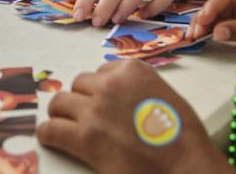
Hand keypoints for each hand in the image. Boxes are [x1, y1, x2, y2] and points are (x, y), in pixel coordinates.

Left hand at [37, 60, 230, 173]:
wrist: (186, 166)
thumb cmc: (182, 137)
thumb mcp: (164, 95)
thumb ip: (137, 88)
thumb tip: (119, 97)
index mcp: (132, 71)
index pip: (101, 72)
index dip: (100, 91)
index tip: (103, 104)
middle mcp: (111, 84)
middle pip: (78, 84)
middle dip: (81, 101)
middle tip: (88, 119)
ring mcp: (96, 109)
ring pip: (60, 102)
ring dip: (63, 115)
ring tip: (68, 128)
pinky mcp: (85, 137)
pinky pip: (51, 129)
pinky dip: (49, 135)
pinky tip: (54, 140)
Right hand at [189, 0, 235, 41]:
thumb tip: (217, 32)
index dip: (212, 7)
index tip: (202, 21)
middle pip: (220, 1)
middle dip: (205, 16)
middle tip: (193, 33)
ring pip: (220, 10)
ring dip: (206, 23)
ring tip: (193, 36)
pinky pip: (224, 17)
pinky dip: (214, 26)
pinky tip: (202, 34)